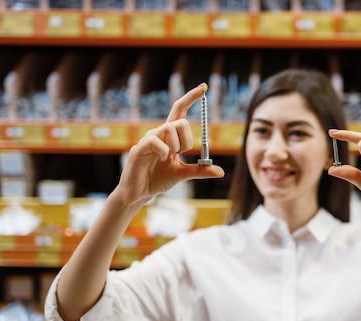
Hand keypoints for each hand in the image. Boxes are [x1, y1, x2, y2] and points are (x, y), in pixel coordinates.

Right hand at [114, 83, 224, 207]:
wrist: (140, 193)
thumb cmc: (158, 179)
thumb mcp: (183, 174)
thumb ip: (200, 170)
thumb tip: (220, 172)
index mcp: (169, 136)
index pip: (180, 110)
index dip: (191, 98)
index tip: (204, 87)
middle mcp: (159, 133)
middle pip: (180, 122)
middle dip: (187, 141)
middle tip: (180, 155)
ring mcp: (148, 139)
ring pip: (170, 129)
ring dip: (175, 147)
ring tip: (167, 159)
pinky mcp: (139, 148)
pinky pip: (156, 141)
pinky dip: (164, 151)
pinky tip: (161, 160)